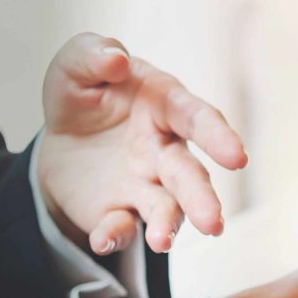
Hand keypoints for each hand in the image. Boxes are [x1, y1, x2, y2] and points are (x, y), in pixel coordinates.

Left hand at [36, 33, 248, 255]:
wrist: (60, 140)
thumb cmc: (84, 95)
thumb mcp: (76, 66)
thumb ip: (92, 55)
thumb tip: (116, 59)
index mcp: (165, 106)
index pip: (197, 118)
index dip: (219, 136)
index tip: (236, 157)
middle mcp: (166, 150)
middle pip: (190, 175)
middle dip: (202, 198)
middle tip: (212, 222)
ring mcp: (148, 185)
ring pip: (168, 207)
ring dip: (169, 225)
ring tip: (163, 242)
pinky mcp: (122, 211)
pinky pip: (123, 226)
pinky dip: (115, 234)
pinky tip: (104, 239)